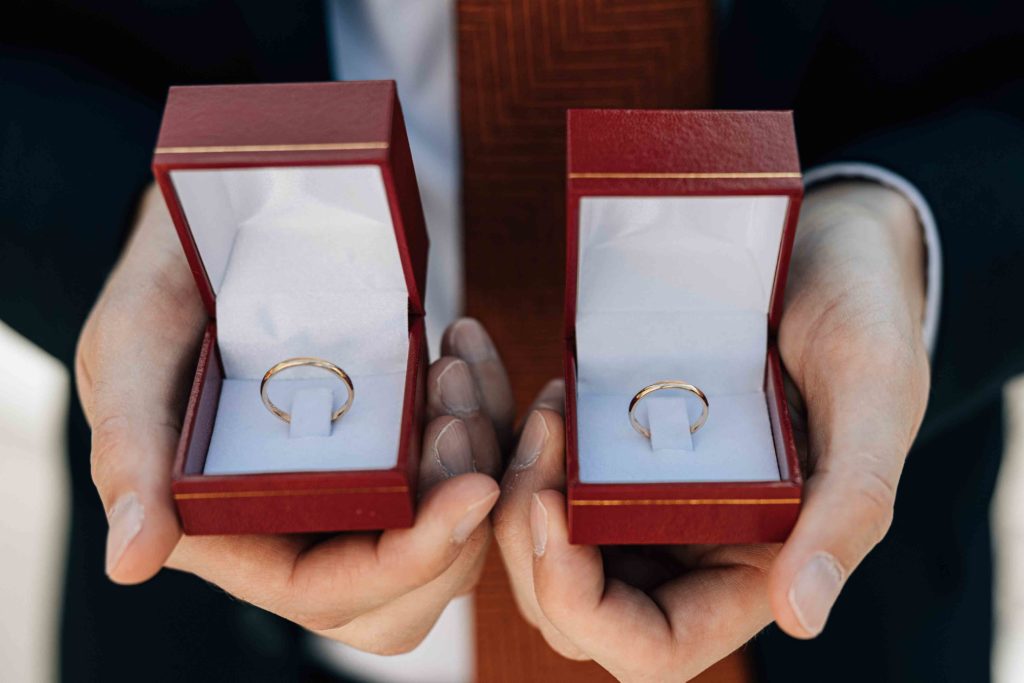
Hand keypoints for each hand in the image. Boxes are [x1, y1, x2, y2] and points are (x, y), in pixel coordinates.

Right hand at [75, 184, 513, 652]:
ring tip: (454, 369)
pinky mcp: (403, 431)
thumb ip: (129, 456)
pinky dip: (488, 407)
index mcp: (239, 531)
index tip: (470, 493)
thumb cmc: (166, 287)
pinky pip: (472, 451)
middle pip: (414, 581)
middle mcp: (309, 519)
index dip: (408, 563)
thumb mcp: (129, 354)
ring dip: (480, 452)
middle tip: (456, 417)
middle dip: (458, 518)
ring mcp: (364, 477)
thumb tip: (129, 564)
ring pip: (456, 517)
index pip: (335, 592)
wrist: (224, 222)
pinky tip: (465, 347)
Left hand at [493, 181, 929, 679]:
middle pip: (568, 597)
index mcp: (750, 564)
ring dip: (505, 478)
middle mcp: (684, 544)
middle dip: (526, 530)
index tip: (550, 512)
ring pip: (537, 533)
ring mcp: (638, 495)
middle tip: (540, 433)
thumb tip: (803, 615)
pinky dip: (505, 432)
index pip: (650, 646)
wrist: (821, 247)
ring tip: (537, 398)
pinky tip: (504, 375)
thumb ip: (851, 508)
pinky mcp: (607, 442)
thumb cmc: (863, 317)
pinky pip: (535, 465)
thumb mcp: (873, 397)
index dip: (583, 607)